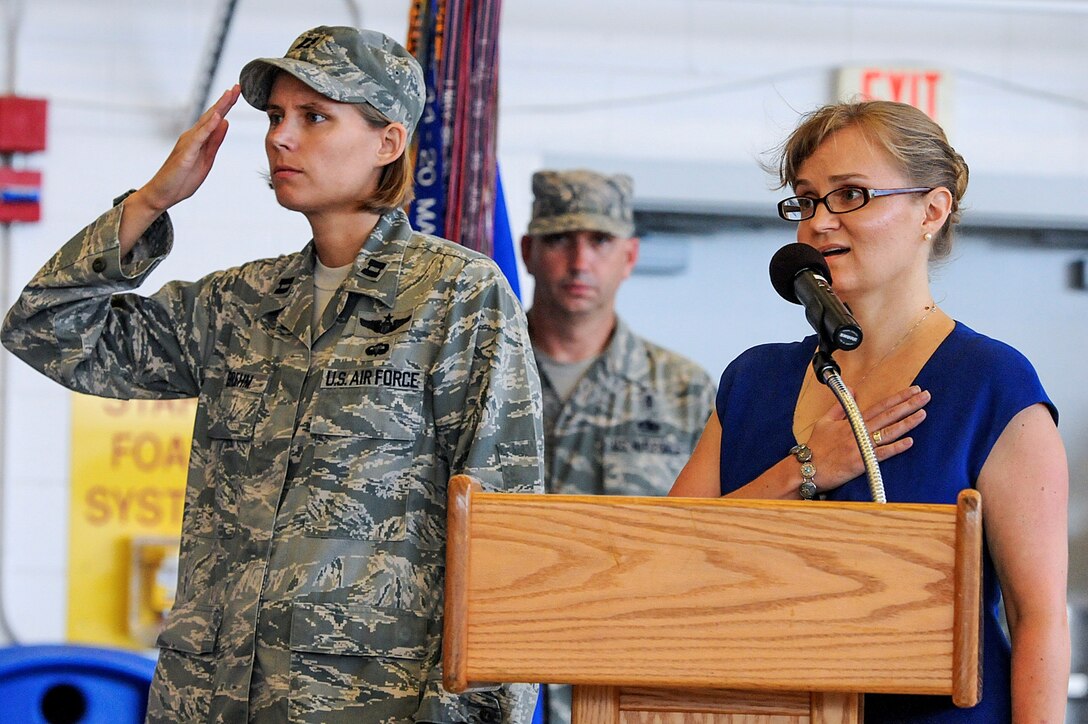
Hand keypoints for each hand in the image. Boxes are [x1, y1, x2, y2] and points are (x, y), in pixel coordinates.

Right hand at [141, 85, 240, 210]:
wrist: (162, 194)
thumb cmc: (182, 179)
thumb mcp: (207, 159)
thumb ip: (215, 140)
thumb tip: (225, 122)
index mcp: (199, 139)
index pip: (215, 119)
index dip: (226, 105)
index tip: (237, 92)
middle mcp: (192, 137)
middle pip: (211, 116)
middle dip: (225, 101)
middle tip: (237, 86)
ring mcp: (188, 144)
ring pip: (206, 123)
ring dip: (218, 108)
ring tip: (229, 94)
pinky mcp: (185, 154)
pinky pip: (198, 138)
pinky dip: (208, 127)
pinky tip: (218, 117)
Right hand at [805, 385, 929, 491]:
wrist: (808, 468)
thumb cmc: (816, 446)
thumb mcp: (824, 421)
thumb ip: (840, 405)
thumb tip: (852, 389)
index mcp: (852, 421)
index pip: (880, 406)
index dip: (897, 397)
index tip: (913, 390)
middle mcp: (859, 431)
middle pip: (888, 415)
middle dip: (908, 405)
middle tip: (925, 396)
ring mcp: (861, 446)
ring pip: (888, 432)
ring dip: (906, 423)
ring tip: (922, 414)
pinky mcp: (861, 462)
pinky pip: (881, 454)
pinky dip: (895, 448)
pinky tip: (909, 442)